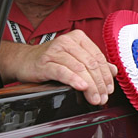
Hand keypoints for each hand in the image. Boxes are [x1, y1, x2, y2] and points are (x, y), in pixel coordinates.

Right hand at [0, 30, 116, 104]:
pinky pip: (63, 71)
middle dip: (99, 84)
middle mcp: (67, 41)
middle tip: (103, 97)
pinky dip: (74, 80)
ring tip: (94, 98)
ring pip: (79, 68)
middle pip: (90, 64)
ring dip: (90, 86)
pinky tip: (81, 87)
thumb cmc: (51, 60)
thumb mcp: (75, 59)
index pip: (98, 57)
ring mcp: (55, 50)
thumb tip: (113, 70)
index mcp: (78, 38)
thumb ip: (94, 63)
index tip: (109, 89)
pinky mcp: (45, 62)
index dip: (106, 75)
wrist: (24, 61)